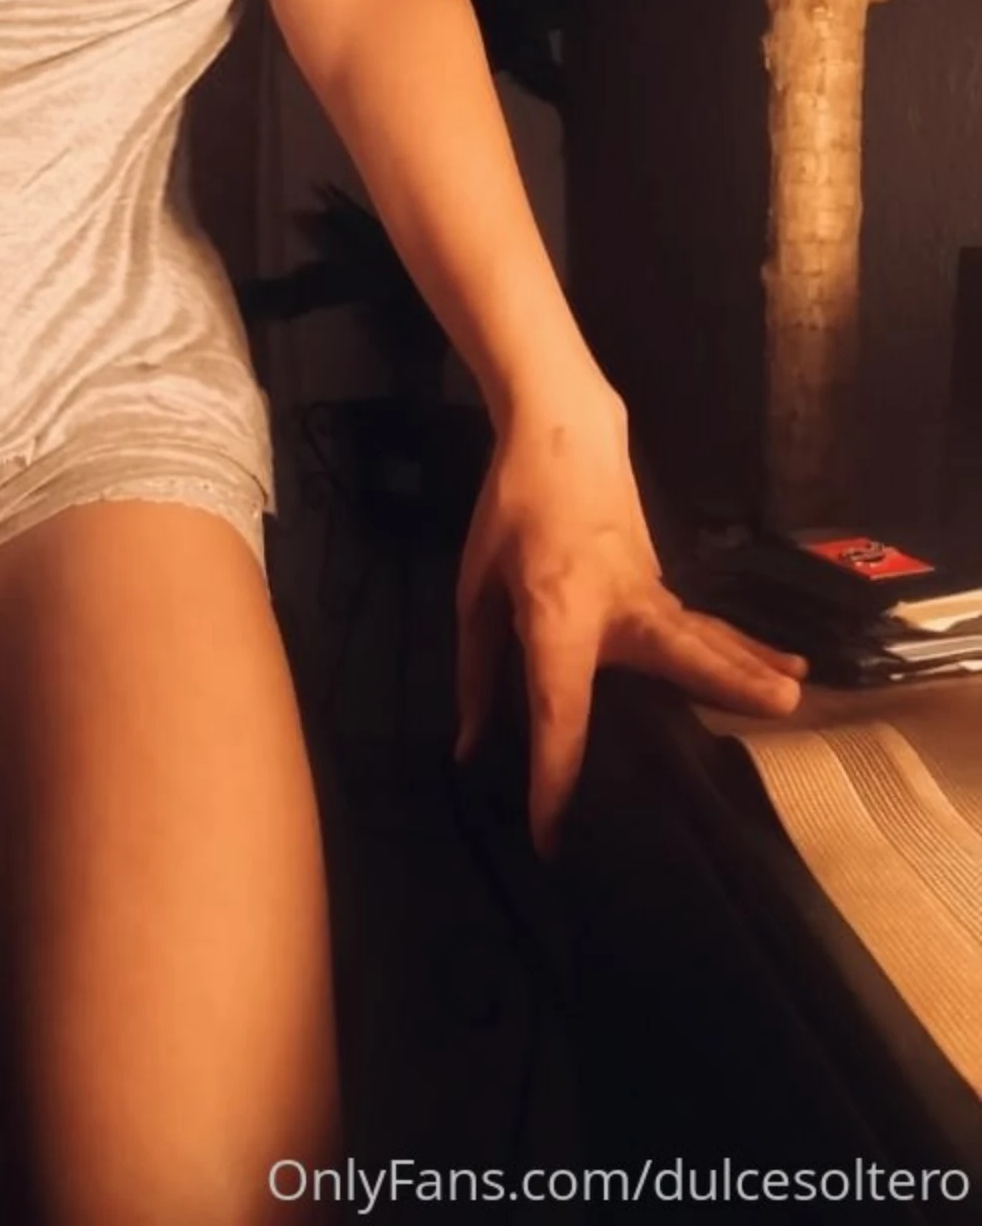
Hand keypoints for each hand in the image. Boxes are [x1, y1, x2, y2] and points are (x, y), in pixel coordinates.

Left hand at [452, 382, 808, 861]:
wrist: (559, 433)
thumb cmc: (510, 511)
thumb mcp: (476, 587)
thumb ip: (477, 670)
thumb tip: (473, 747)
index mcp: (558, 613)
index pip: (559, 708)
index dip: (553, 776)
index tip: (554, 836)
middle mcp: (619, 606)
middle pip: (677, 653)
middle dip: (721, 684)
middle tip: (777, 710)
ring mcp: (650, 591)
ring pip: (705, 637)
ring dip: (750, 667)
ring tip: (797, 697)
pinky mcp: (662, 584)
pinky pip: (703, 626)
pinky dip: (741, 648)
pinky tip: (783, 666)